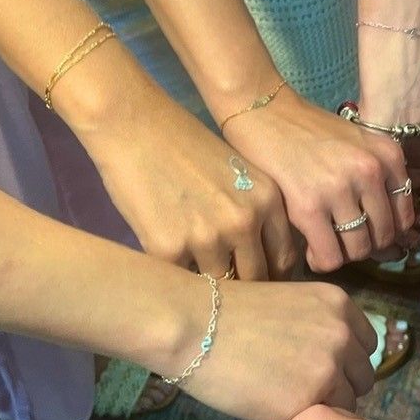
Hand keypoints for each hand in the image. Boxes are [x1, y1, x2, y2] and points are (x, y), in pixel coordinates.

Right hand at [73, 71, 295, 281]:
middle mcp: (244, 222)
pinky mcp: (168, 250)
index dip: (272, 276)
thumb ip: (255, 212)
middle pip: (256, 279)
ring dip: (210, 288)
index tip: (262, 282)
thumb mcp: (239, 174)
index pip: (283, 258)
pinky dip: (176, 278)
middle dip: (245, 289)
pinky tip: (170, 265)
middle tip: (231, 293)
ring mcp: (207, 239)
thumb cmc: (184, 145)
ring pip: (219, 287)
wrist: (135, 126)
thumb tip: (258, 257)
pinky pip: (180, 280)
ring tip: (199, 284)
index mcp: (267, 201)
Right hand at [168, 279, 379, 419]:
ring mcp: (329, 369)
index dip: (345, 362)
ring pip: (347, 404)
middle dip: (339, 387)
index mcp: (340, 306)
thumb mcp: (291, 306)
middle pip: (363, 377)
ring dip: (325, 408)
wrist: (194, 325)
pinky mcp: (308, 402)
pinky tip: (274, 412)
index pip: (366, 346)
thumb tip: (334, 364)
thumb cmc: (229, 313)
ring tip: (288, 403)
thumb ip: (320, 330)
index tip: (322, 370)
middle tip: (303, 392)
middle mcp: (343, 335)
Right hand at [226, 86, 413, 272]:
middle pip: (384, 237)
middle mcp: (370, 171)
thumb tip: (397, 235)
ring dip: (343, 254)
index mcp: (388, 156)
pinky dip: (321, 261)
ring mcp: (340, 189)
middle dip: (364, 245)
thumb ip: (379, 178)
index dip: (386, 232)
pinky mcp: (308, 206)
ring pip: (358, 250)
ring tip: (326, 242)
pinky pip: (329, 256)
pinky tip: (310, 250)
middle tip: (343, 238)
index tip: (367, 232)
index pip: (405, 216)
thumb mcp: (359, 144)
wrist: (265, 111)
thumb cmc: (309, 130)